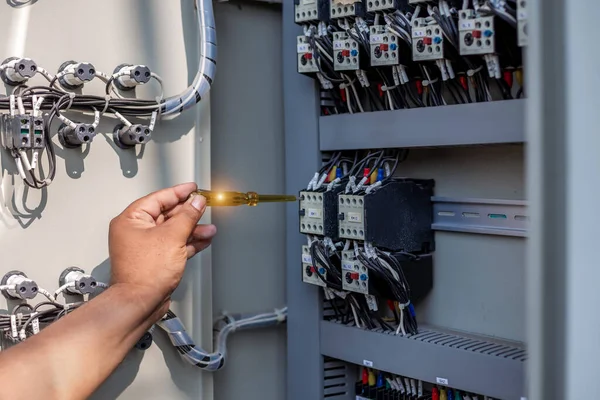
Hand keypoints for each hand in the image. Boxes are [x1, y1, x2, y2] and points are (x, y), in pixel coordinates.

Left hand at [108, 183, 215, 311]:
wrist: (140, 302)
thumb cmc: (144, 273)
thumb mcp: (172, 237)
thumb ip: (187, 216)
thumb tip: (196, 202)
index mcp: (131, 219)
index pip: (159, 198)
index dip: (179, 192)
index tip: (193, 188)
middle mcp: (135, 231)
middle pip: (167, 214)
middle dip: (189, 213)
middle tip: (203, 206)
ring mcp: (145, 246)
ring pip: (173, 231)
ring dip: (192, 229)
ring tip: (209, 229)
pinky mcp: (155, 260)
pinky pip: (174, 245)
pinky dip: (188, 243)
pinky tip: (203, 240)